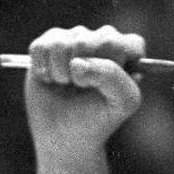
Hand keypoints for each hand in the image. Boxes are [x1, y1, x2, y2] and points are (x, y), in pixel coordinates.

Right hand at [24, 25, 144, 162]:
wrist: (64, 134)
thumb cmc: (97, 119)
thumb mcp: (120, 102)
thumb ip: (111, 76)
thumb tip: (77, 63)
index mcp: (128, 55)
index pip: (133, 43)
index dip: (118, 63)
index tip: (109, 84)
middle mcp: (102, 41)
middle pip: (91, 40)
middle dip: (85, 70)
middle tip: (84, 88)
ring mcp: (74, 39)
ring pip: (61, 44)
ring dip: (61, 72)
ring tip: (67, 85)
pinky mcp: (47, 42)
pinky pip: (40, 48)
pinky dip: (43, 69)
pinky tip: (51, 80)